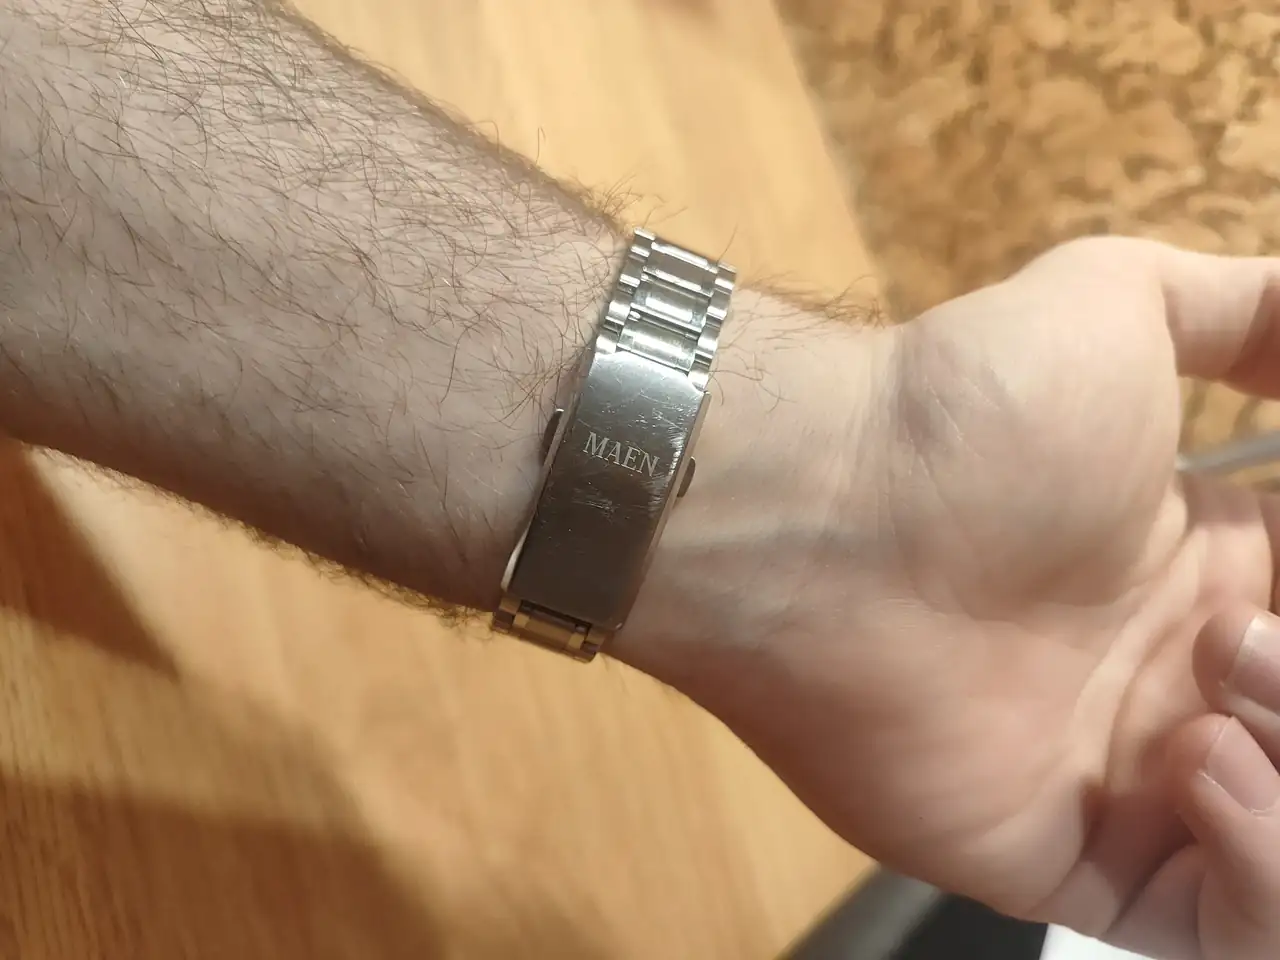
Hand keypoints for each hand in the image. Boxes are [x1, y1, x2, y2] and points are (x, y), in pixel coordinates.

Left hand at [623, 237, 1279, 959]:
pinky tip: (1198, 763)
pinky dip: (1266, 877)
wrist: (826, 513)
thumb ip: (1251, 312)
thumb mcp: (1124, 306)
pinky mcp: (1070, 867)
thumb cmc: (970, 415)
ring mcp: (1129, 784)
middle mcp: (1178, 683)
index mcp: (1207, 571)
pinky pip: (1223, 938)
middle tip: (1231, 639)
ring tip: (1215, 695)